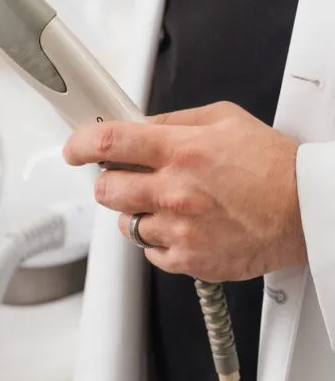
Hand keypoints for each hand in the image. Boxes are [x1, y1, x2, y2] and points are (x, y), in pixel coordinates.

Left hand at [63, 102, 306, 280]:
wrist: (306, 212)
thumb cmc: (273, 167)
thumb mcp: (226, 120)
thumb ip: (175, 120)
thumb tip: (138, 124)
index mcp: (181, 150)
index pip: (108, 142)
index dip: (80, 144)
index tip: (74, 149)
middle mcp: (175, 190)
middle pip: (106, 189)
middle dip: (112, 182)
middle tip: (132, 178)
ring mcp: (179, 229)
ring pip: (125, 223)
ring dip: (139, 213)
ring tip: (172, 204)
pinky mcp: (188, 260)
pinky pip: (149, 252)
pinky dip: (159, 241)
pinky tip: (184, 227)